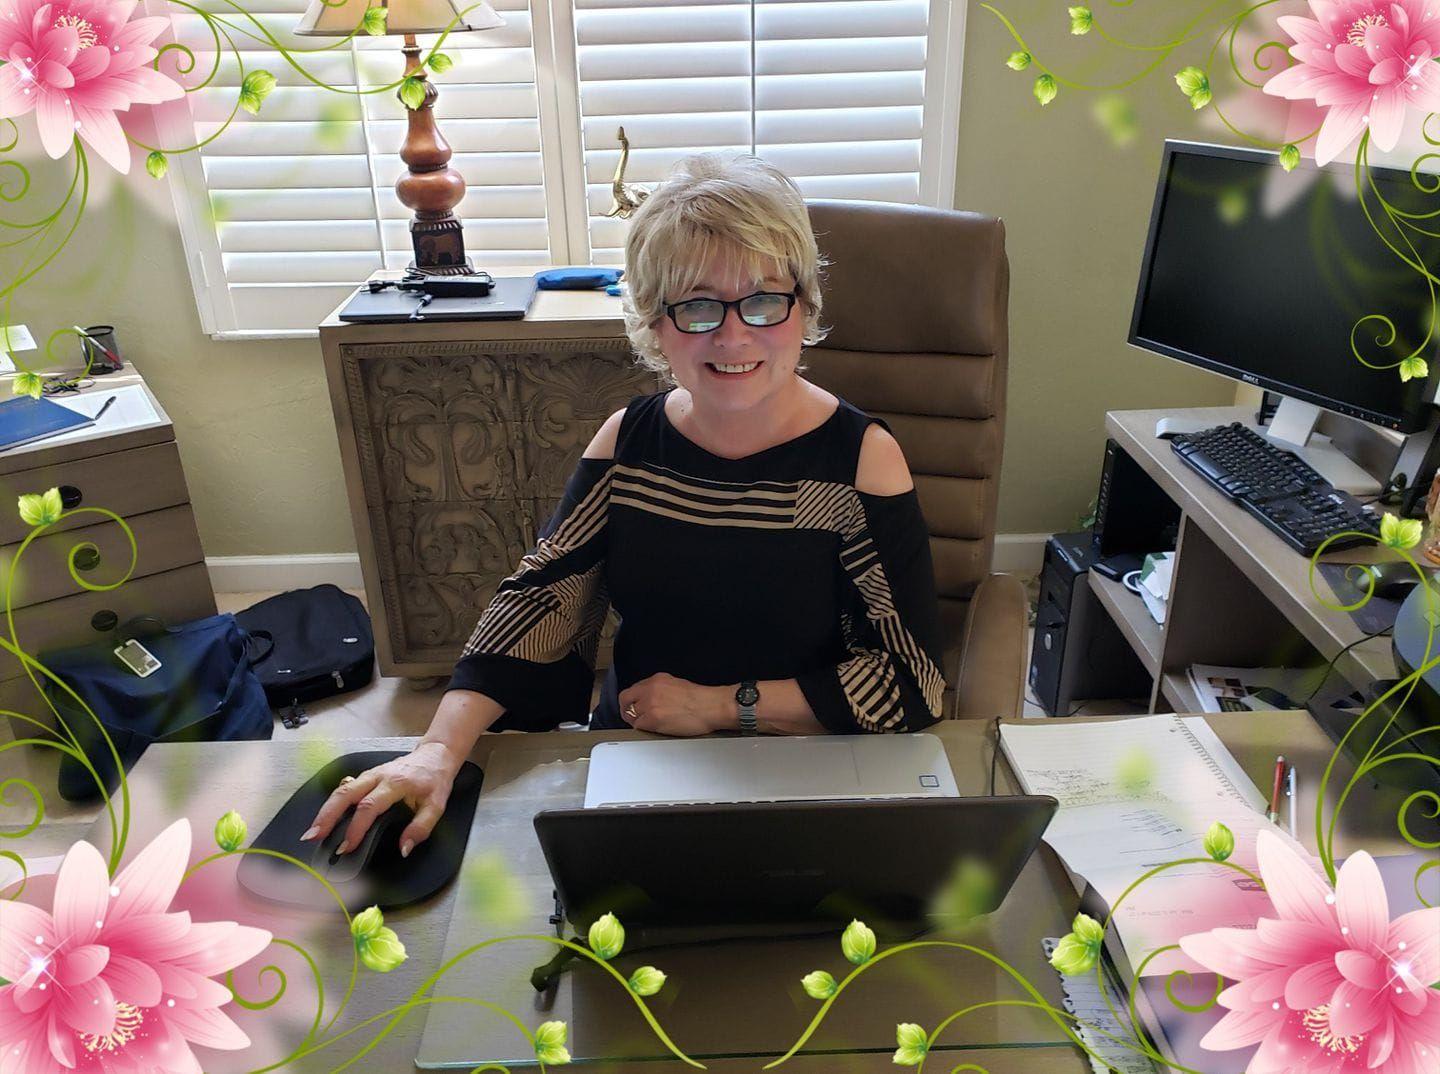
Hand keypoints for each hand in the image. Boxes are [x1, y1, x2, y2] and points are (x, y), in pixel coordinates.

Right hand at [301, 741, 460, 857]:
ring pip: (341, 789)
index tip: (346, 847)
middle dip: (327, 816)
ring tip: (313, 831)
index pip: (369, 806)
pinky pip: (346, 787)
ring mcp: (370, 774)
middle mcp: (378, 776)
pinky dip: (332, 802)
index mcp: (395, 783)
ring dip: (325, 810)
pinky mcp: (367, 775)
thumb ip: (421, 827)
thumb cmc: (435, 780)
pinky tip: (324, 817)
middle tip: (313, 836)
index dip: (356, 828)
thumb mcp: (437, 805)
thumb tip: (404, 848)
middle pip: (346, 794)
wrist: (436, 755)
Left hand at [618, 672, 731, 736]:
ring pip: (631, 715)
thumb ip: (659, 689)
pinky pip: (639, 726)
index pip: (633, 689)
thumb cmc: (701, 699)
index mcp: (656, 679)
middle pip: (625, 700)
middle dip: (627, 710)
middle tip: (634, 718)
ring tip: (650, 725)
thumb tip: (650, 698)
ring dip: (638, 721)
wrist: (711, 707)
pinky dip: (644, 729)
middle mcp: (650, 689)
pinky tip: (655, 729)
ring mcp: (650, 704)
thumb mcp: (676, 684)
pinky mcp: (653, 719)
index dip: (632, 700)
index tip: (634, 707)